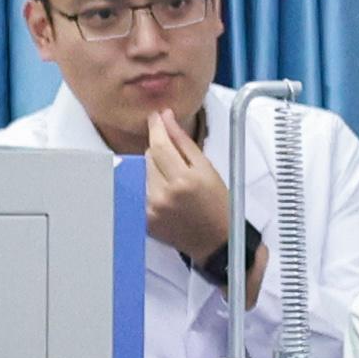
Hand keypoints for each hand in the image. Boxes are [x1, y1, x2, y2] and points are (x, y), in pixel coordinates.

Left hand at [143, 108, 236, 265]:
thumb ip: (184, 142)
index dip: (156, 127)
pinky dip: (149, 186)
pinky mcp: (144, 220)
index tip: (155, 116)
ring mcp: (151, 209)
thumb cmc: (219, 204)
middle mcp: (164, 195)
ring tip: (173, 181)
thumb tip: (166, 117)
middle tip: (177, 162)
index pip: (160, 145)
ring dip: (153, 170)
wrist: (216, 241)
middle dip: (159, 152)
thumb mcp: (208, 170)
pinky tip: (166, 194)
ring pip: (142, 173)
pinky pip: (140, 191)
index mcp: (185, 180)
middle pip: (148, 157)